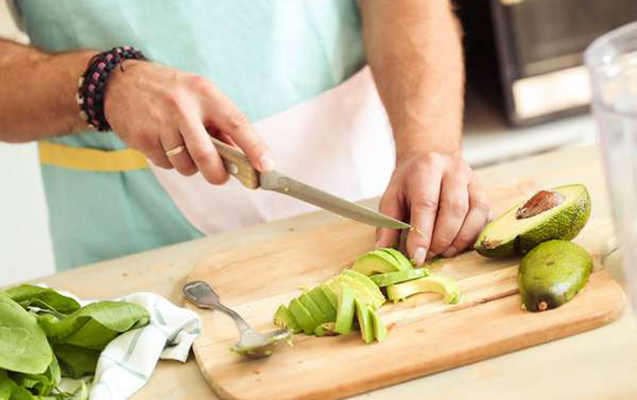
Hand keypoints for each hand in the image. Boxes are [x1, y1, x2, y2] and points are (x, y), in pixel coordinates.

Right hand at [104, 61, 274, 182]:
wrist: (119, 83)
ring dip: (189, 166)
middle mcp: (182, 106)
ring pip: (186, 164)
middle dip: (217, 174)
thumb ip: (221, 123)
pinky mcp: (141, 137)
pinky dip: (169, 161)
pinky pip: (165, 164)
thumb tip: (244, 156)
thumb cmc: (169, 92)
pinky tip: (162, 143)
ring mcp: (159, 121)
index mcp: (204, 92)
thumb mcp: (199, 95)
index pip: (236, 122)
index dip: (254, 147)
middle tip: (220, 177)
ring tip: (182, 147)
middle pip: (207, 155)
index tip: (266, 166)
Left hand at [376, 151, 490, 264]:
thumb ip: (388, 224)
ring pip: (474, 214)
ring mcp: (472, 180)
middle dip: (442, 239)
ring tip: (444, 252)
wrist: (431, 158)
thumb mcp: (392, 197)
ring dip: (460, 240)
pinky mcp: (483, 191)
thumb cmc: (410, 181)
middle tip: (430, 255)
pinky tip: (459, 244)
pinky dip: (473, 236)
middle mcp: (453, 170)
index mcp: (426, 167)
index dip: (423, 234)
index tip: (417, 257)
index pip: (426, 204)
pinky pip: (485, 217)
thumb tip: (383, 250)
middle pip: (454, 209)